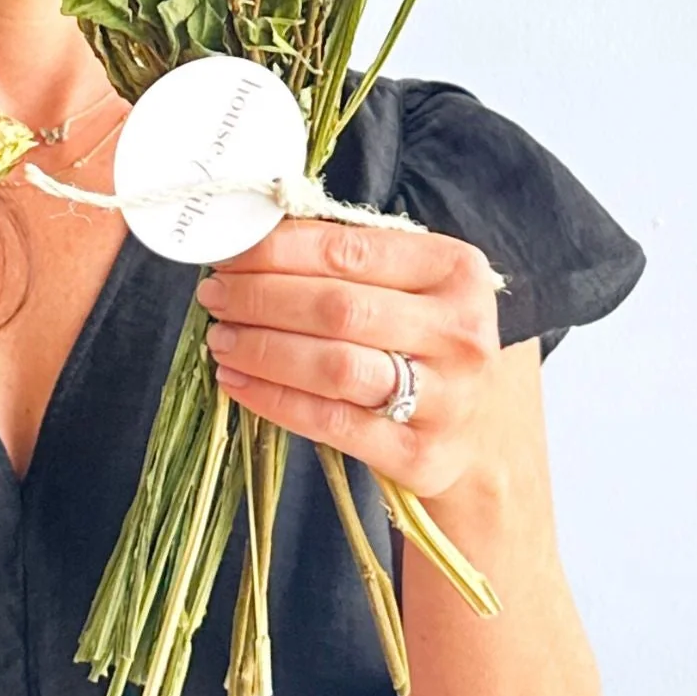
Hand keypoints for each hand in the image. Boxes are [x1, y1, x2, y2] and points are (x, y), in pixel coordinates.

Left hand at [198, 218, 502, 499]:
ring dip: (263, 349)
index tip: (228, 256)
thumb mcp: (409, 285)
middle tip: (215, 297)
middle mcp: (459, 333)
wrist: (480, 430)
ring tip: (222, 339)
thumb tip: (253, 241)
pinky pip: (331, 423)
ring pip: (334, 366)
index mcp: (456, 271)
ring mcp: (446, 398)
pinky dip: (274, 399)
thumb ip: (345, 259)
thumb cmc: (426, 340)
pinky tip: (238, 382)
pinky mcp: (421, 454)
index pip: (348, 251)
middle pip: (337, 308)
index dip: (277, 253)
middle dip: (260, 299)